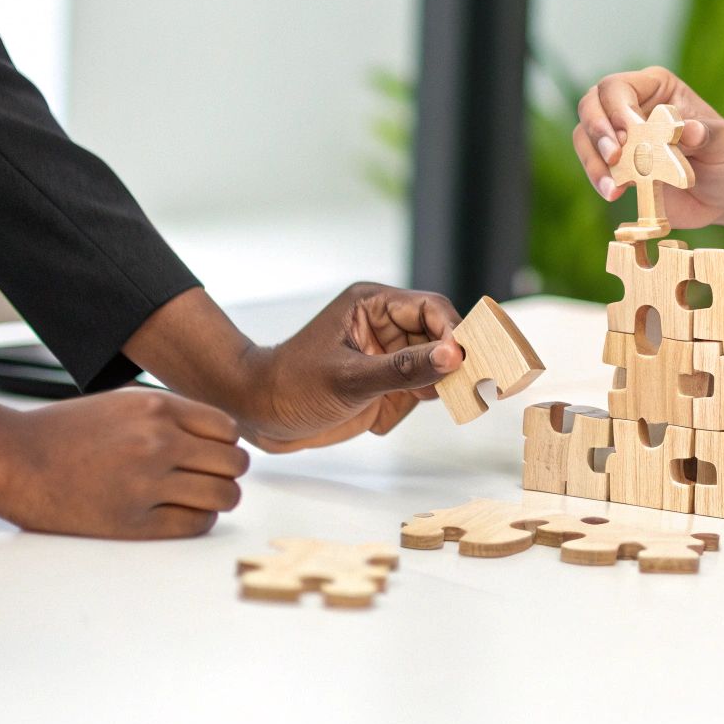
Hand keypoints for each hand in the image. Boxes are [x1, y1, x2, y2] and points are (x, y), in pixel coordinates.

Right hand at [0, 388, 249, 539]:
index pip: (228, 429)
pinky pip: (195, 523)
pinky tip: (183, 513)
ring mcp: (147, 483)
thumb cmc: (64, 432)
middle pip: (233, 463)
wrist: (14, 461)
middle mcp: (158, 442)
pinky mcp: (134, 522)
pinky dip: (199, 519)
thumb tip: (214, 435)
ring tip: (201, 498)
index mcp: (156, 407)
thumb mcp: (121, 404)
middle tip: (213, 477)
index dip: (226, 443)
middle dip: (228, 471)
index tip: (214, 452)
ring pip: (223, 495)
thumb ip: (167, 414)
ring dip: (219, 498)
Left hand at [235, 283, 464, 451]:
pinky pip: (416, 393)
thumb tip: (454, 356)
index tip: (464, 363)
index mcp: (373, 304)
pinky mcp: (384, 382)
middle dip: (445, 365)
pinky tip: (375, 420)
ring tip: (393, 406)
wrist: (258, 415)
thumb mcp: (350, 378)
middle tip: (458, 390)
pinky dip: (404, 409)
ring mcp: (385, 354)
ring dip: (423, 392)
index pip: (432, 308)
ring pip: (433, 368)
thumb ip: (405, 368)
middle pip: (440, 337)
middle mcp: (384, 325)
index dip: (454, 333)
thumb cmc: (291, 385)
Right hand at [572, 66, 723, 227]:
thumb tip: (688, 129)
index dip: (617, 108)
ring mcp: (620, 138)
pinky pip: (595, 167)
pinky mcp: (617, 167)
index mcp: (656, 88)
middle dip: (598, 131)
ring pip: (585, 138)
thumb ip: (707, 134)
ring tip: (614, 188)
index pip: (619, 87)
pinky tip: (614, 194)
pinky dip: (600, 180)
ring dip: (593, 162)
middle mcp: (632, 107)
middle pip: (591, 106)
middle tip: (614, 157)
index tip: (628, 134)